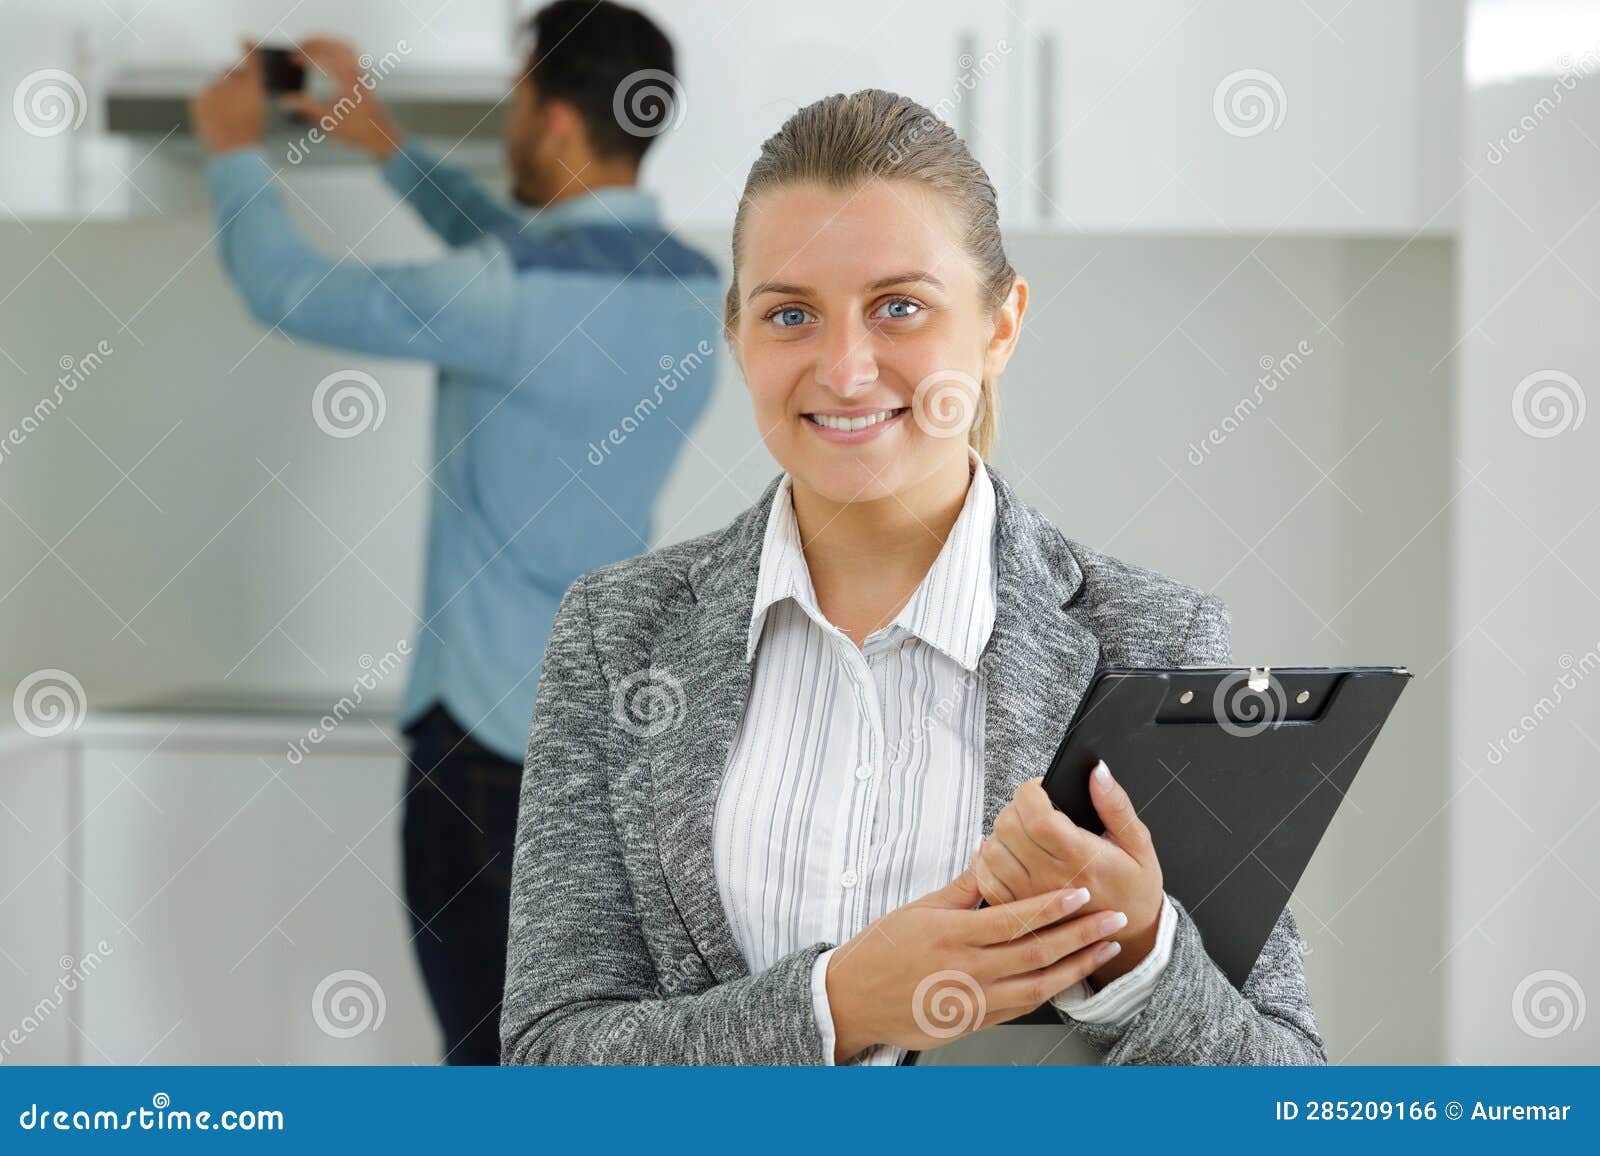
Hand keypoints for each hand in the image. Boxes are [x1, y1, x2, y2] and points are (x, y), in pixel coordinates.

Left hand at [189, 45, 266, 154]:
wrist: (234, 152)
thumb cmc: (249, 135)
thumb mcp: (257, 110)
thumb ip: (249, 90)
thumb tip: (230, 77)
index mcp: (253, 88)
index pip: (251, 62)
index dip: (248, 49)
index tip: (244, 40)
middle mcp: (234, 84)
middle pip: (229, 73)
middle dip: (231, 82)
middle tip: (235, 106)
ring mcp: (215, 91)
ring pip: (216, 88)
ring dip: (219, 97)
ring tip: (226, 119)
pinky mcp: (200, 99)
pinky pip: (204, 98)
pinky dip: (208, 106)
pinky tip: (216, 120)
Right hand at [281, 38, 402, 158]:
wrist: (380, 136)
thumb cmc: (358, 130)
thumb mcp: (329, 119)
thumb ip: (306, 107)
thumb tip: (287, 101)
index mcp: (347, 81)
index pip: (324, 57)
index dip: (305, 55)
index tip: (292, 59)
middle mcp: (355, 73)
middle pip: (335, 45)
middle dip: (314, 41)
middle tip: (299, 45)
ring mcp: (361, 74)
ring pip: (345, 46)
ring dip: (327, 42)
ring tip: (311, 45)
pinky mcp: (362, 77)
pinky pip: (352, 54)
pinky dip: (337, 48)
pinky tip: (327, 54)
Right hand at [823, 868, 1125, 1061]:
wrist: (852, 1000)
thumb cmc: (881, 951)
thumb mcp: (919, 909)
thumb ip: (963, 887)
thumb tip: (990, 855)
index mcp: (954, 936)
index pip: (1016, 919)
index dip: (1055, 906)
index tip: (1083, 894)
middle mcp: (968, 971)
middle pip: (1037, 952)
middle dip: (1082, 935)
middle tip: (1114, 920)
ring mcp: (973, 1002)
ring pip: (1038, 987)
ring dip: (1077, 967)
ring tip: (1104, 951)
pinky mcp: (972, 1024)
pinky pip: (1020, 1008)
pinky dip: (1048, 992)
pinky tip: (1068, 979)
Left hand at [973, 761, 1163, 987]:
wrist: (1131, 935)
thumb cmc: (1134, 886)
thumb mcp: (1138, 843)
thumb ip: (1115, 804)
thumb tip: (1097, 771)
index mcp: (1082, 858)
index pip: (1036, 816)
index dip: (1030, 792)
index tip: (1040, 787)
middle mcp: (1051, 879)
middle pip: (1009, 827)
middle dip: (1017, 807)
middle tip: (1035, 809)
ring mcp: (1030, 898)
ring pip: (993, 849)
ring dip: (1002, 833)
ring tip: (1025, 833)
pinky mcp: (1017, 910)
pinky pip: (985, 877)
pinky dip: (988, 859)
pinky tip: (1007, 853)